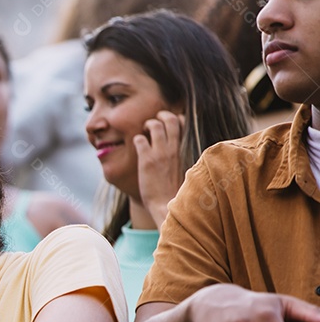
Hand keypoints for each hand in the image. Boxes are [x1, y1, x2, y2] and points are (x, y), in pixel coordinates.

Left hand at [134, 110, 184, 228]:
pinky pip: (139, 139)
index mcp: (183, 150)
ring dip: (147, 124)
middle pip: (171, 119)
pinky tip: (138, 146)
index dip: (175, 118)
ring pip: (154, 125)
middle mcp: (173, 149)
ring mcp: (160, 154)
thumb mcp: (183, 169)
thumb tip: (174, 150)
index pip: (183, 123)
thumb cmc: (174, 191)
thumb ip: (179, 156)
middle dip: (161, 115)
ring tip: (144, 132)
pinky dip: (137, 139)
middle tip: (154, 122)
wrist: (166, 205)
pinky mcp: (146, 161)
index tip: (167, 125)